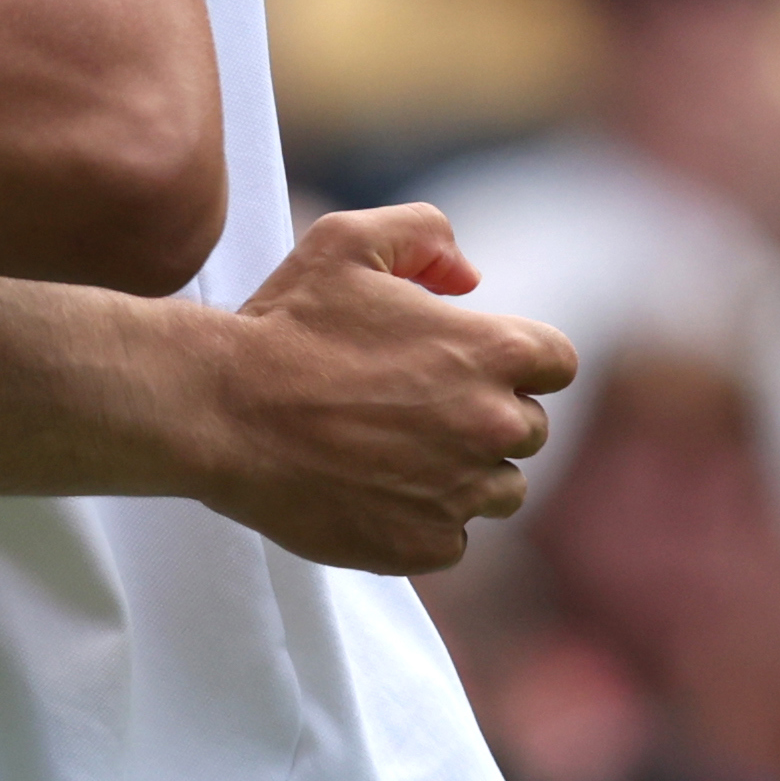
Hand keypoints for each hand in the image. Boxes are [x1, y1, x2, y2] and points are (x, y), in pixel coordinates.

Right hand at [182, 205, 576, 576]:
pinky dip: (423, 520)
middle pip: (530, 430)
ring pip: (501, 491)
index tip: (467, 362)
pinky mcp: (423, 546)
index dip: (516, 358)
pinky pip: (453, 540)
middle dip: (485, 415)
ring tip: (394, 450)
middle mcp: (493, 426)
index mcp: (491, 351)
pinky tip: (371, 488)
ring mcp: (460, 493)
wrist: (221, 410)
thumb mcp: (348, 241)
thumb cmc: (285, 323)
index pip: (558, 363)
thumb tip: (470, 277)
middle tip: (414, 405)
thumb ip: (425, 235)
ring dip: (464, 472)